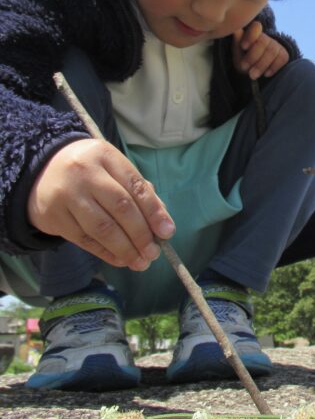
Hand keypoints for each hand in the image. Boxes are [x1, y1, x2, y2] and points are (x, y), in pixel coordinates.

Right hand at [27, 139, 174, 270]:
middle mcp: (85, 173)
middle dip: (141, 235)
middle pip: (121, 208)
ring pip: (102, 228)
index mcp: (106, 156)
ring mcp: (66, 195)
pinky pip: (84, 240)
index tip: (167, 232)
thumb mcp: (115, 170)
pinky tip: (121, 260)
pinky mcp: (53, 217)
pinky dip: (106, 253)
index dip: (154, 212)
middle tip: (154, 253)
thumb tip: (162, 226)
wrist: (42, 169)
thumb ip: (140, 193)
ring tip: (141, 262)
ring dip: (125, 249)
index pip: (136, 187)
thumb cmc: (92, 172)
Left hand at [232, 20, 288, 79]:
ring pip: (272, 51)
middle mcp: (265, 38)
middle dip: (252, 56)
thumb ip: (237, 45)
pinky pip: (282, 58)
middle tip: (244, 67)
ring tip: (252, 75)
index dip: (251, 36)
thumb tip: (236, 30)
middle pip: (263, 42)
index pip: (256, 27)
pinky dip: (273, 67)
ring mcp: (276, 45)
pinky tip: (266, 74)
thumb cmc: (245, 63)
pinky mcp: (284, 54)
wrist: (256, 74)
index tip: (243, 47)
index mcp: (253, 34)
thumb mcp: (238, 56)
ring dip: (261, 65)